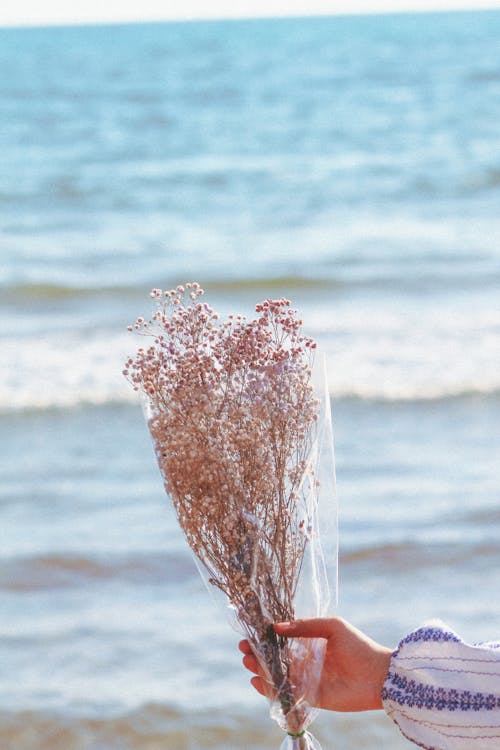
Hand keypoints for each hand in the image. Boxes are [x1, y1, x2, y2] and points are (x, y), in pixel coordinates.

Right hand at [239, 617, 391, 711]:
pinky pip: (286, 694)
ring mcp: (307, 679)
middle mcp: (306, 661)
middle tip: (244, 648)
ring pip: (277, 675)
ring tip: (249, 662)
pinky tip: (257, 681)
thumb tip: (276, 627)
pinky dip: (269, 689)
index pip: (282, 638)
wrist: (379, 676)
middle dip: (258, 653)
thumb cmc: (358, 646)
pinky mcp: (310, 697)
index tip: (250, 632)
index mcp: (310, 642)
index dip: (265, 635)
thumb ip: (304, 627)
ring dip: (260, 669)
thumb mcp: (331, 626)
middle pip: (275, 657)